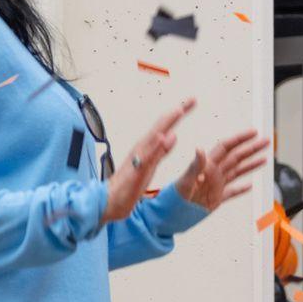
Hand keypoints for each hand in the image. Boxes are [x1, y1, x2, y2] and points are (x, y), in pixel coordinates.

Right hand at [102, 98, 195, 223]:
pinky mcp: (136, 171)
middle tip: (192, 99)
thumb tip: (173, 136)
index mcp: (147, 148)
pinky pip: (147, 157)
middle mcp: (142, 148)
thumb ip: (161, 151)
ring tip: (178, 111)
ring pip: (153, 137)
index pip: (165, 127)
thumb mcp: (150, 166)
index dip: (178, 114)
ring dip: (165, 123)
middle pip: (161, 126)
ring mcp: (138, 159)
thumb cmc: (129, 185)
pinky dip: (155, 146)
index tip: (192, 102)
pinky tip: (163, 137)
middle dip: (176, 112)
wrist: (110, 201)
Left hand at [176, 129, 270, 211]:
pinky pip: (232, 192)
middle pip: (236, 156)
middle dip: (252, 148)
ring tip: (264, 157)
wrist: (170, 215)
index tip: (253, 132)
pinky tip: (250, 185)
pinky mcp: (216, 199)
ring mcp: (216, 185)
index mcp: (208, 166)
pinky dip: (242, 189)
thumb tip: (200, 149)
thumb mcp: (185, 180)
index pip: (227, 147)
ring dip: (251, 164)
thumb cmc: (174, 197)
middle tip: (266, 140)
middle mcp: (214, 173)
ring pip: (237, 172)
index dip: (240, 139)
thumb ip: (194, 166)